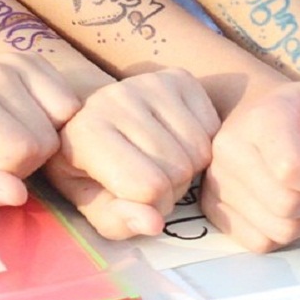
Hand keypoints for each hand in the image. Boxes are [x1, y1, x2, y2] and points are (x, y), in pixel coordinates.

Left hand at [0, 53, 80, 211]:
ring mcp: (19, 60)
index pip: (22, 148)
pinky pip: (70, 100)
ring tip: (14, 138)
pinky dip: (55, 119)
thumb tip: (18, 195)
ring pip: (67, 115)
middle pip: (48, 137)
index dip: (9, 171)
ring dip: (46, 138)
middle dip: (28, 159)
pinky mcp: (34, 59)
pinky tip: (28, 121)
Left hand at [43, 68, 218, 239]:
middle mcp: (116, 98)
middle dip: (172, 189)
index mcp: (87, 133)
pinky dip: (202, 144)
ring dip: (189, 170)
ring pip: (200, 151)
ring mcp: (150, 82)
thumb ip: (117, 220)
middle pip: (178, 169)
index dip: (151, 207)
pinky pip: (212, 128)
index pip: (148, 186)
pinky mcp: (179, 76)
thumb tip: (154, 223)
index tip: (136, 201)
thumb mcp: (92, 204)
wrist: (94, 117)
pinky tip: (177, 142)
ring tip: (164, 164)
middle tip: (152, 182)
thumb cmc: (90, 168)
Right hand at [201, 82, 299, 251]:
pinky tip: (295, 208)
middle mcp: (230, 152)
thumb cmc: (298, 110)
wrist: (254, 114)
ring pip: (278, 229)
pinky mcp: (214, 209)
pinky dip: (287, 233)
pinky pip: (261, 241)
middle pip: (287, 204)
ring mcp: (217, 184)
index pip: (292, 168)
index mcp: (259, 121)